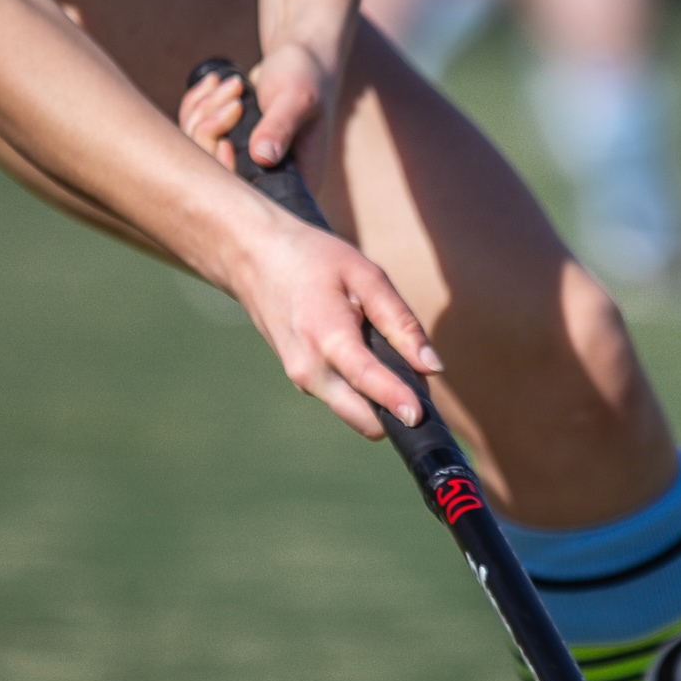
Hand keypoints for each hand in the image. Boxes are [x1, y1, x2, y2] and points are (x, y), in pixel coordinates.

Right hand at [177, 62, 442, 441]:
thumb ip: (398, 321)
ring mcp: (297, 369)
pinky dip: (361, 396)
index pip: (370, 386)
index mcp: (324, 336)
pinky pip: (335, 390)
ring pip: (346, 407)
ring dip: (376, 411)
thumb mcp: (363, 273)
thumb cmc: (309, 249)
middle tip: (436, 437)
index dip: (401, 406)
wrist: (244, 243)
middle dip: (393, 423)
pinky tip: (386, 391)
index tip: (426, 417)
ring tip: (416, 414)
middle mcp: (307, 365)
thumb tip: (432, 365)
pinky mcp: (296, 365)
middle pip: (358, 414)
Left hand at [180, 42, 329, 176]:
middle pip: (214, 175)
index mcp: (293, 181)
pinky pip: (192, 132)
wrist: (300, 60)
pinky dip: (197, 104)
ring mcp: (241, 162)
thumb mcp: (297, 98)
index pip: (249, 196)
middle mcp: (265, 178)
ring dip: (206, 110)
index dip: (226, 176)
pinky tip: (213, 84)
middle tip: (233, 98)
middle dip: (210, 131)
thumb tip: (264, 158)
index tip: (226, 142)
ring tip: (233, 84)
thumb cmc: (307, 78)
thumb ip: (280, 126)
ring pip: (198, 150)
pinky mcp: (223, 144)